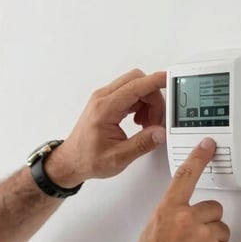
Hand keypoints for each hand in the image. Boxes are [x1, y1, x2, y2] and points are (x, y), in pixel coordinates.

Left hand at [43, 69, 166, 186]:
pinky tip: (139, 122)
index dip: (155, 81)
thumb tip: (160, 133)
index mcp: (105, 109)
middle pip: (137, 81)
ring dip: (147, 102)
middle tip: (156, 119)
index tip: (170, 79)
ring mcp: (103, 99)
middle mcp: (102, 99)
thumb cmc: (86, 159)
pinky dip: (139, 104)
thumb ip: (142, 144)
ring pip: (134, 86)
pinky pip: (129, 93)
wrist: (70, 162)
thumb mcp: (118, 158)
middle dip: (153, 96)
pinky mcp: (106, 103)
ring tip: (146, 124)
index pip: (136, 86)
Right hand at [121, 138, 236, 241]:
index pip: (185, 177)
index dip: (199, 158)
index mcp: (167, 212)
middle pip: (213, 210)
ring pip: (222, 232)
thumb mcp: (150, 235)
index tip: (208, 145)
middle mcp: (187, 219)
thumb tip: (181, 220)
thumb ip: (168, 220)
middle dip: (207, 225)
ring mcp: (206, 237)